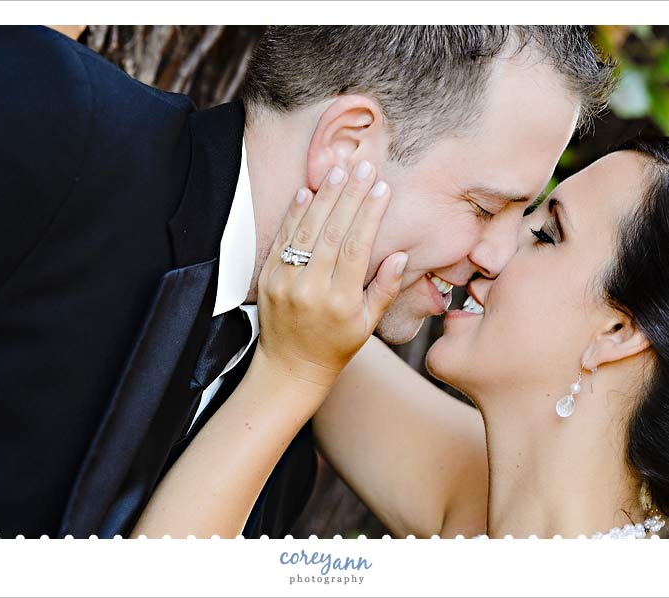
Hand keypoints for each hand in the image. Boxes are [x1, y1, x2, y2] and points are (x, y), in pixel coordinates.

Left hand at [256, 161, 407, 388]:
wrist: (290, 367)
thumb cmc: (336, 344)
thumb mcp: (369, 324)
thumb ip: (385, 289)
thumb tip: (401, 254)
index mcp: (339, 302)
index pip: (355, 248)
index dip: (369, 215)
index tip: (382, 188)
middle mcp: (310, 289)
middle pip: (331, 232)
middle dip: (349, 195)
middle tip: (363, 166)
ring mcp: (284, 282)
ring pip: (306, 231)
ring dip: (324, 197)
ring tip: (339, 171)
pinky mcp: (267, 278)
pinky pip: (282, 239)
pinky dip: (294, 214)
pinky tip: (308, 191)